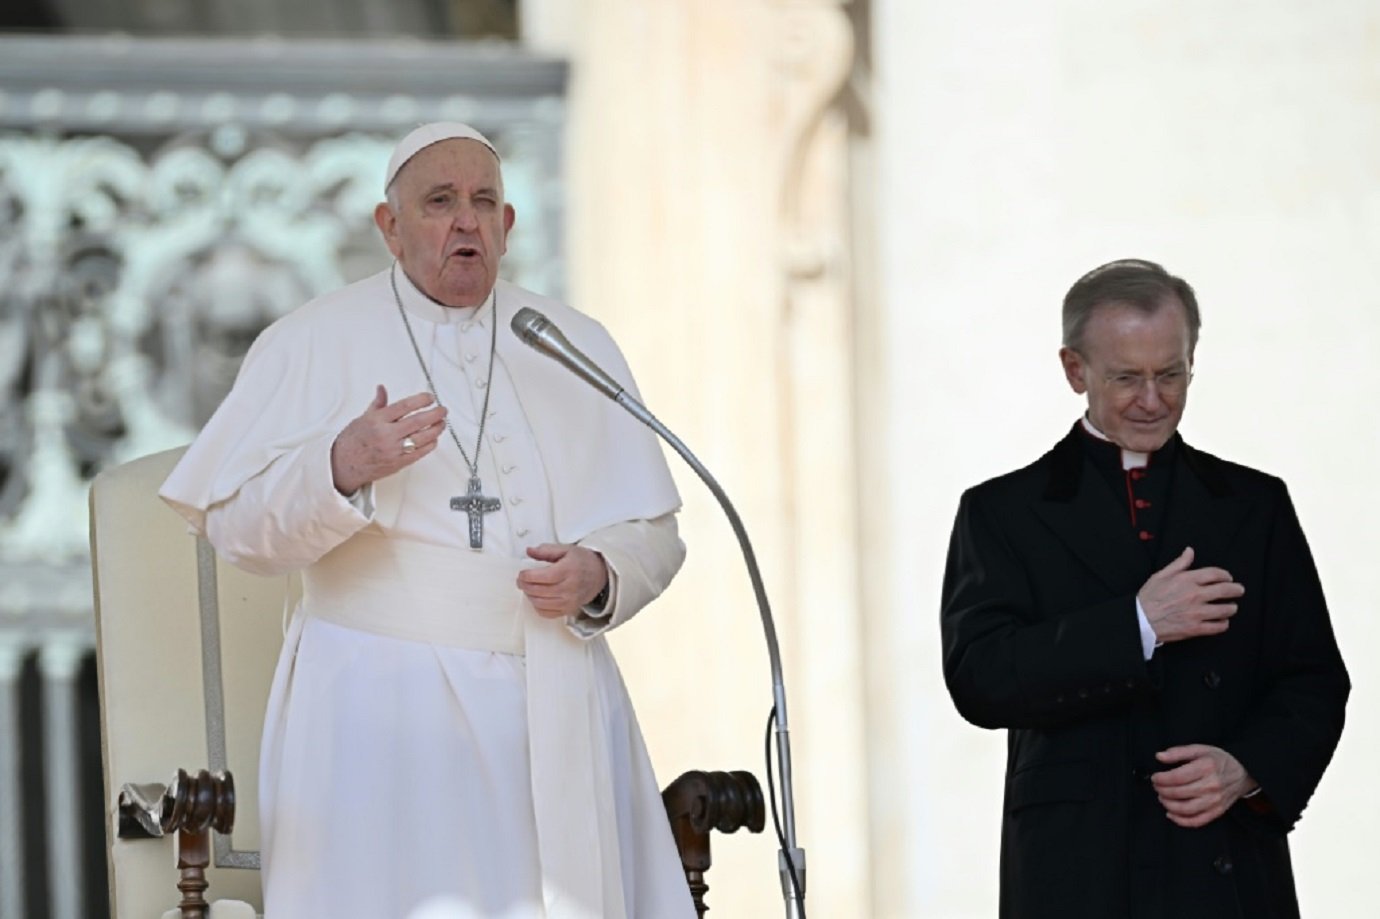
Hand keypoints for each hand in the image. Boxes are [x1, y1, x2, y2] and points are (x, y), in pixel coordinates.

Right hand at [330, 385, 446, 494]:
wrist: (343, 464)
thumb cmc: (353, 441)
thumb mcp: (363, 418)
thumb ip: (378, 403)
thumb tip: (382, 389)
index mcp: (378, 420)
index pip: (404, 406)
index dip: (421, 400)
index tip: (430, 398)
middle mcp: (386, 434)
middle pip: (417, 422)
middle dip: (435, 414)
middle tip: (443, 410)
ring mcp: (393, 450)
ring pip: (422, 438)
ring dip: (436, 429)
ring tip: (442, 423)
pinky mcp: (398, 463)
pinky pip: (419, 453)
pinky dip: (429, 445)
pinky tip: (434, 439)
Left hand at [517, 544, 608, 618]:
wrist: (601, 574)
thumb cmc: (583, 561)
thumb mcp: (566, 549)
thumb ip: (546, 550)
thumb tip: (529, 551)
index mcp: (568, 570)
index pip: (542, 577)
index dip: (527, 576)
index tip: (522, 574)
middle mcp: (569, 587)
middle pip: (539, 591)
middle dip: (525, 586)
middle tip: (521, 580)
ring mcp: (569, 601)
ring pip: (541, 603)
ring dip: (530, 596)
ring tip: (528, 588)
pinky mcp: (569, 610)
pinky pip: (548, 613)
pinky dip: (538, 607)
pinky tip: (537, 599)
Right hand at [1139, 547, 1243, 643]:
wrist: (1140, 619)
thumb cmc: (1149, 598)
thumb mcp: (1161, 575)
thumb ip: (1179, 563)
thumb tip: (1189, 551)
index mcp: (1188, 580)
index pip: (1216, 574)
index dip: (1226, 575)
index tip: (1228, 578)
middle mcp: (1195, 595)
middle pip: (1226, 590)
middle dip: (1236, 590)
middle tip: (1239, 590)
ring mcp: (1197, 613)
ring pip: (1226, 609)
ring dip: (1232, 607)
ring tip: (1231, 607)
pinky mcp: (1196, 628)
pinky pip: (1218, 627)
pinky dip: (1224, 624)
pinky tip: (1222, 622)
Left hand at [1152, 744, 1256, 827]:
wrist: (1243, 773)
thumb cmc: (1219, 760)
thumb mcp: (1200, 749)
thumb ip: (1178, 752)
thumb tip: (1159, 756)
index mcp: (1207, 768)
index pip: (1177, 777)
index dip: (1161, 779)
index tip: (1155, 777)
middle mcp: (1212, 786)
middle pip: (1179, 793)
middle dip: (1162, 790)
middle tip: (1156, 786)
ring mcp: (1215, 801)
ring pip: (1186, 809)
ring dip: (1168, 805)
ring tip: (1162, 797)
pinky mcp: (1217, 811)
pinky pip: (1197, 821)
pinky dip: (1181, 821)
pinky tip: (1171, 814)